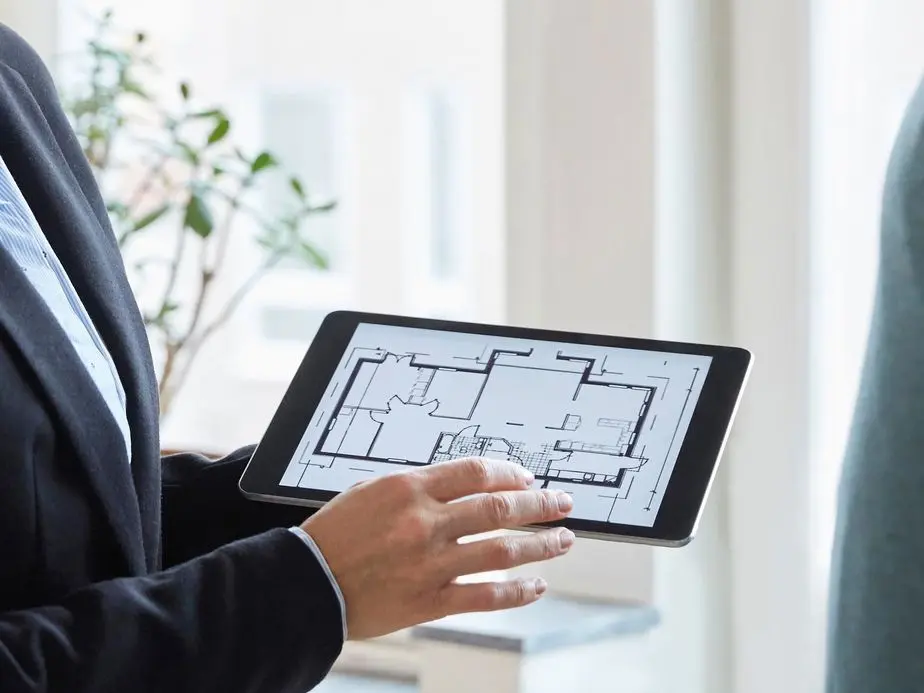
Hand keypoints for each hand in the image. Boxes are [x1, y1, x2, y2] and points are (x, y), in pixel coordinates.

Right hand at [301, 457, 574, 639]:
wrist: (306, 585)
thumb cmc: (333, 535)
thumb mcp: (371, 491)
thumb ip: (418, 487)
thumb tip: (462, 486)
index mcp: (409, 488)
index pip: (476, 472)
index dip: (510, 472)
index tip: (527, 476)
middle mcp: (426, 522)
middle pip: (499, 506)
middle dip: (539, 503)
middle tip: (562, 502)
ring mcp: (431, 563)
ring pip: (502, 549)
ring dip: (539, 544)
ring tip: (563, 539)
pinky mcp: (430, 600)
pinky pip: (485, 594)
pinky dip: (516, 591)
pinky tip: (536, 585)